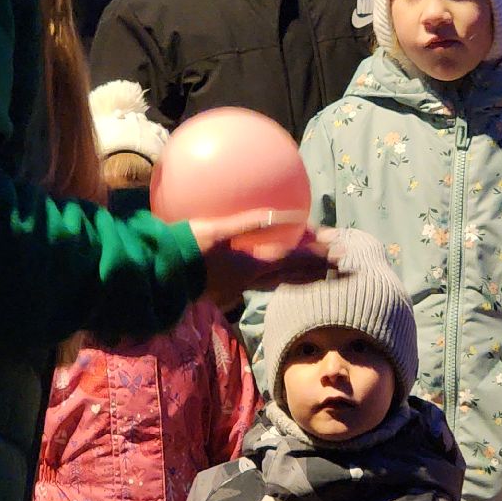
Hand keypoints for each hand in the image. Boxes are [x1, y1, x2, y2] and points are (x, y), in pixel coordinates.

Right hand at [190, 210, 334, 312]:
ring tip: (319, 269)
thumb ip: (250, 222)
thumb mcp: (218, 230)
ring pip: (279, 281)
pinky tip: (274, 263)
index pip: (292, 261)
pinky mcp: (229, 286)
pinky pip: (262, 279)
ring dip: (301, 274)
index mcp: (251, 267)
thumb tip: (283, 214)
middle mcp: (250, 281)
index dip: (317, 255)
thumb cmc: (185, 248)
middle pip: (292, 276)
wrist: (159, 274)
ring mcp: (239, 286)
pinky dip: (278, 272)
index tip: (337, 248)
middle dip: (318, 268)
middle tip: (342, 263)